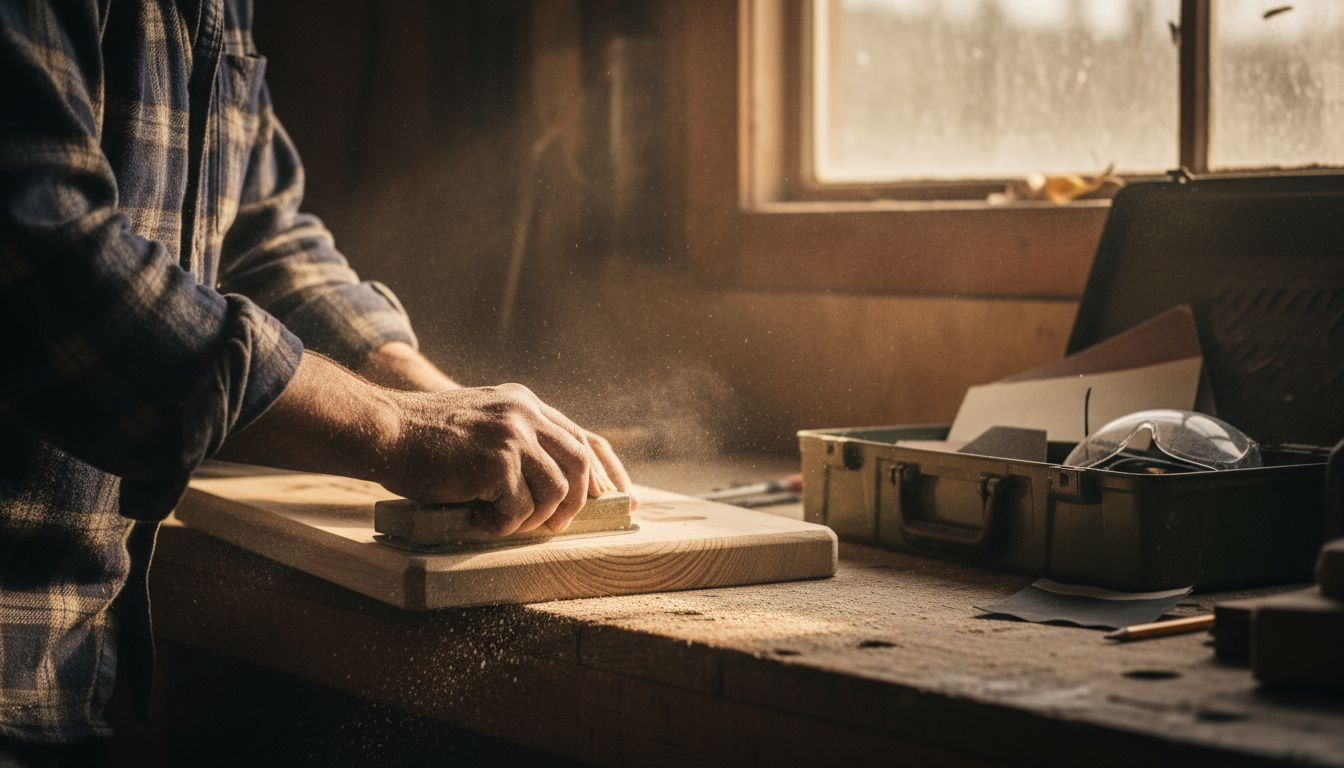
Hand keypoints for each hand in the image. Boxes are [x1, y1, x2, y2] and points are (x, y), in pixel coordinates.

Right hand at [378, 383, 628, 533]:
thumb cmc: (425, 437)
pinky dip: (503, 524)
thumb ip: (515, 438)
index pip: (582, 437)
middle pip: (580, 462)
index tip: (618, 498)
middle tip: (554, 526)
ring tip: (505, 522)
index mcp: (524, 403)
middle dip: (575, 502)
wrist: (384, 430)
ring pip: (556, 490)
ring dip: (535, 517)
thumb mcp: (481, 422)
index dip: (604, 471)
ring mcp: (512, 436)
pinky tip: (478, 520)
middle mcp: (525, 414)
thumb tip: (553, 483)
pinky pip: (520, 508)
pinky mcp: (496, 462)